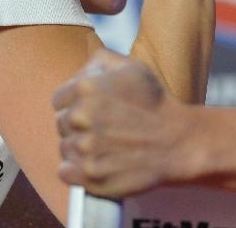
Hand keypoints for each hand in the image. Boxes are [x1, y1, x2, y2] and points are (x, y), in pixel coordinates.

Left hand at [53, 49, 189, 198]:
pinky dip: (77, 169)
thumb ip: (101, 61)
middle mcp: (80, 116)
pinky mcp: (88, 174)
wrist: (177, 141)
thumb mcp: (133, 67)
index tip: (92, 111)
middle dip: (78, 125)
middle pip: (61, 124)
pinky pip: (65, 171)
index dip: (74, 104)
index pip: (59, 99)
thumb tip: (81, 71)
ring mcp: (84, 147)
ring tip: (105, 145)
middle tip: (103, 128)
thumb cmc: (155, 103)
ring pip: (64, 147)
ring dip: (79, 147)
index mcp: (86, 88)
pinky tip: (98, 161)